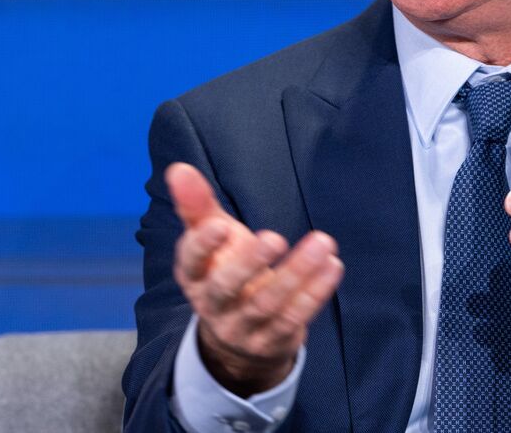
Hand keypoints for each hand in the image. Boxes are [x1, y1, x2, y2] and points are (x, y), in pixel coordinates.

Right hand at [167, 162, 343, 396]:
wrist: (239, 336)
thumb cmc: (225, 269)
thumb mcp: (211, 238)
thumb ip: (197, 205)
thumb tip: (178, 168)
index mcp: (194, 276)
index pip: (191, 262)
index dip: (203, 246)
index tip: (220, 226)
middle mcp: (213, 306)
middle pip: (226, 288)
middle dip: (250, 263)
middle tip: (274, 237)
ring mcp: (242, 328)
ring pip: (268, 304)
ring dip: (297, 273)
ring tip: (323, 242)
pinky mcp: (272, 341)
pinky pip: (294, 319)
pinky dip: (315, 292)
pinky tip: (332, 265)